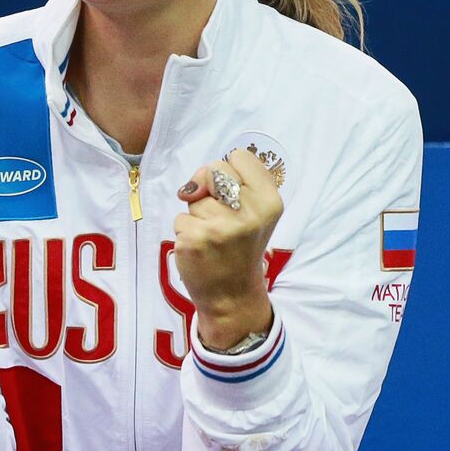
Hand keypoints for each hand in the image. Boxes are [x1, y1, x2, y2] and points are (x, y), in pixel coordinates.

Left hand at [173, 147, 281, 349]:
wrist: (232, 294)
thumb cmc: (242, 246)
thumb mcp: (257, 212)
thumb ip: (236, 184)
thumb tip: (193, 184)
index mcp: (269, 201)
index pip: (239, 156)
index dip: (230, 173)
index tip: (234, 195)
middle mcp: (248, 212)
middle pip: (213, 170)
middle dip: (209, 189)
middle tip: (221, 216)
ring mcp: (220, 227)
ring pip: (193, 196)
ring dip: (196, 213)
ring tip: (212, 235)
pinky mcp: (195, 239)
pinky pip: (180, 217)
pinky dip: (186, 230)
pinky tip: (201, 247)